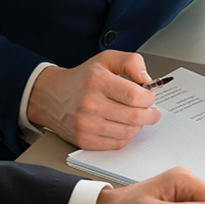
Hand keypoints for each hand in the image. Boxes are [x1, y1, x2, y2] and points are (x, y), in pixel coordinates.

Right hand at [27, 50, 160, 148]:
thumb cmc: (82, 78)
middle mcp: (90, 104)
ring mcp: (86, 125)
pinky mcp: (84, 140)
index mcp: (97, 80)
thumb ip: (131, 62)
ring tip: (137, 117)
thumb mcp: (106, 59)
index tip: (150, 96)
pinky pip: (117, 143)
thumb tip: (146, 79)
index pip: (134, 96)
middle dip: (150, 115)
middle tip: (152, 111)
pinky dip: (125, 136)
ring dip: (139, 126)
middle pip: (134, 117)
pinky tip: (122, 125)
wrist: (52, 96)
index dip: (149, 98)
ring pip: (128, 132)